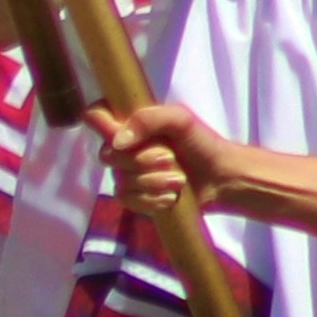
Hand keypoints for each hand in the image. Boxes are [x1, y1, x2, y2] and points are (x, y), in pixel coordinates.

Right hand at [94, 95, 244, 222]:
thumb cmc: (202, 143)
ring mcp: (128, 174)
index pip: (96, 116)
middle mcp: (124, 148)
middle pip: (106, 155)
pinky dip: (150, 200)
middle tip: (170, 159)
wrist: (220, 178)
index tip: (119, 134)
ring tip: (178, 180)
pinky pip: (126, 200)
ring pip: (119, 181)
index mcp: (131, 123)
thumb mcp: (180, 119)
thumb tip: (118, 142)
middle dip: (141, 161)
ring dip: (152, 182)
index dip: (100, 124)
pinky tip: (170, 198)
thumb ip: (148, 119)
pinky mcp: (135, 197)